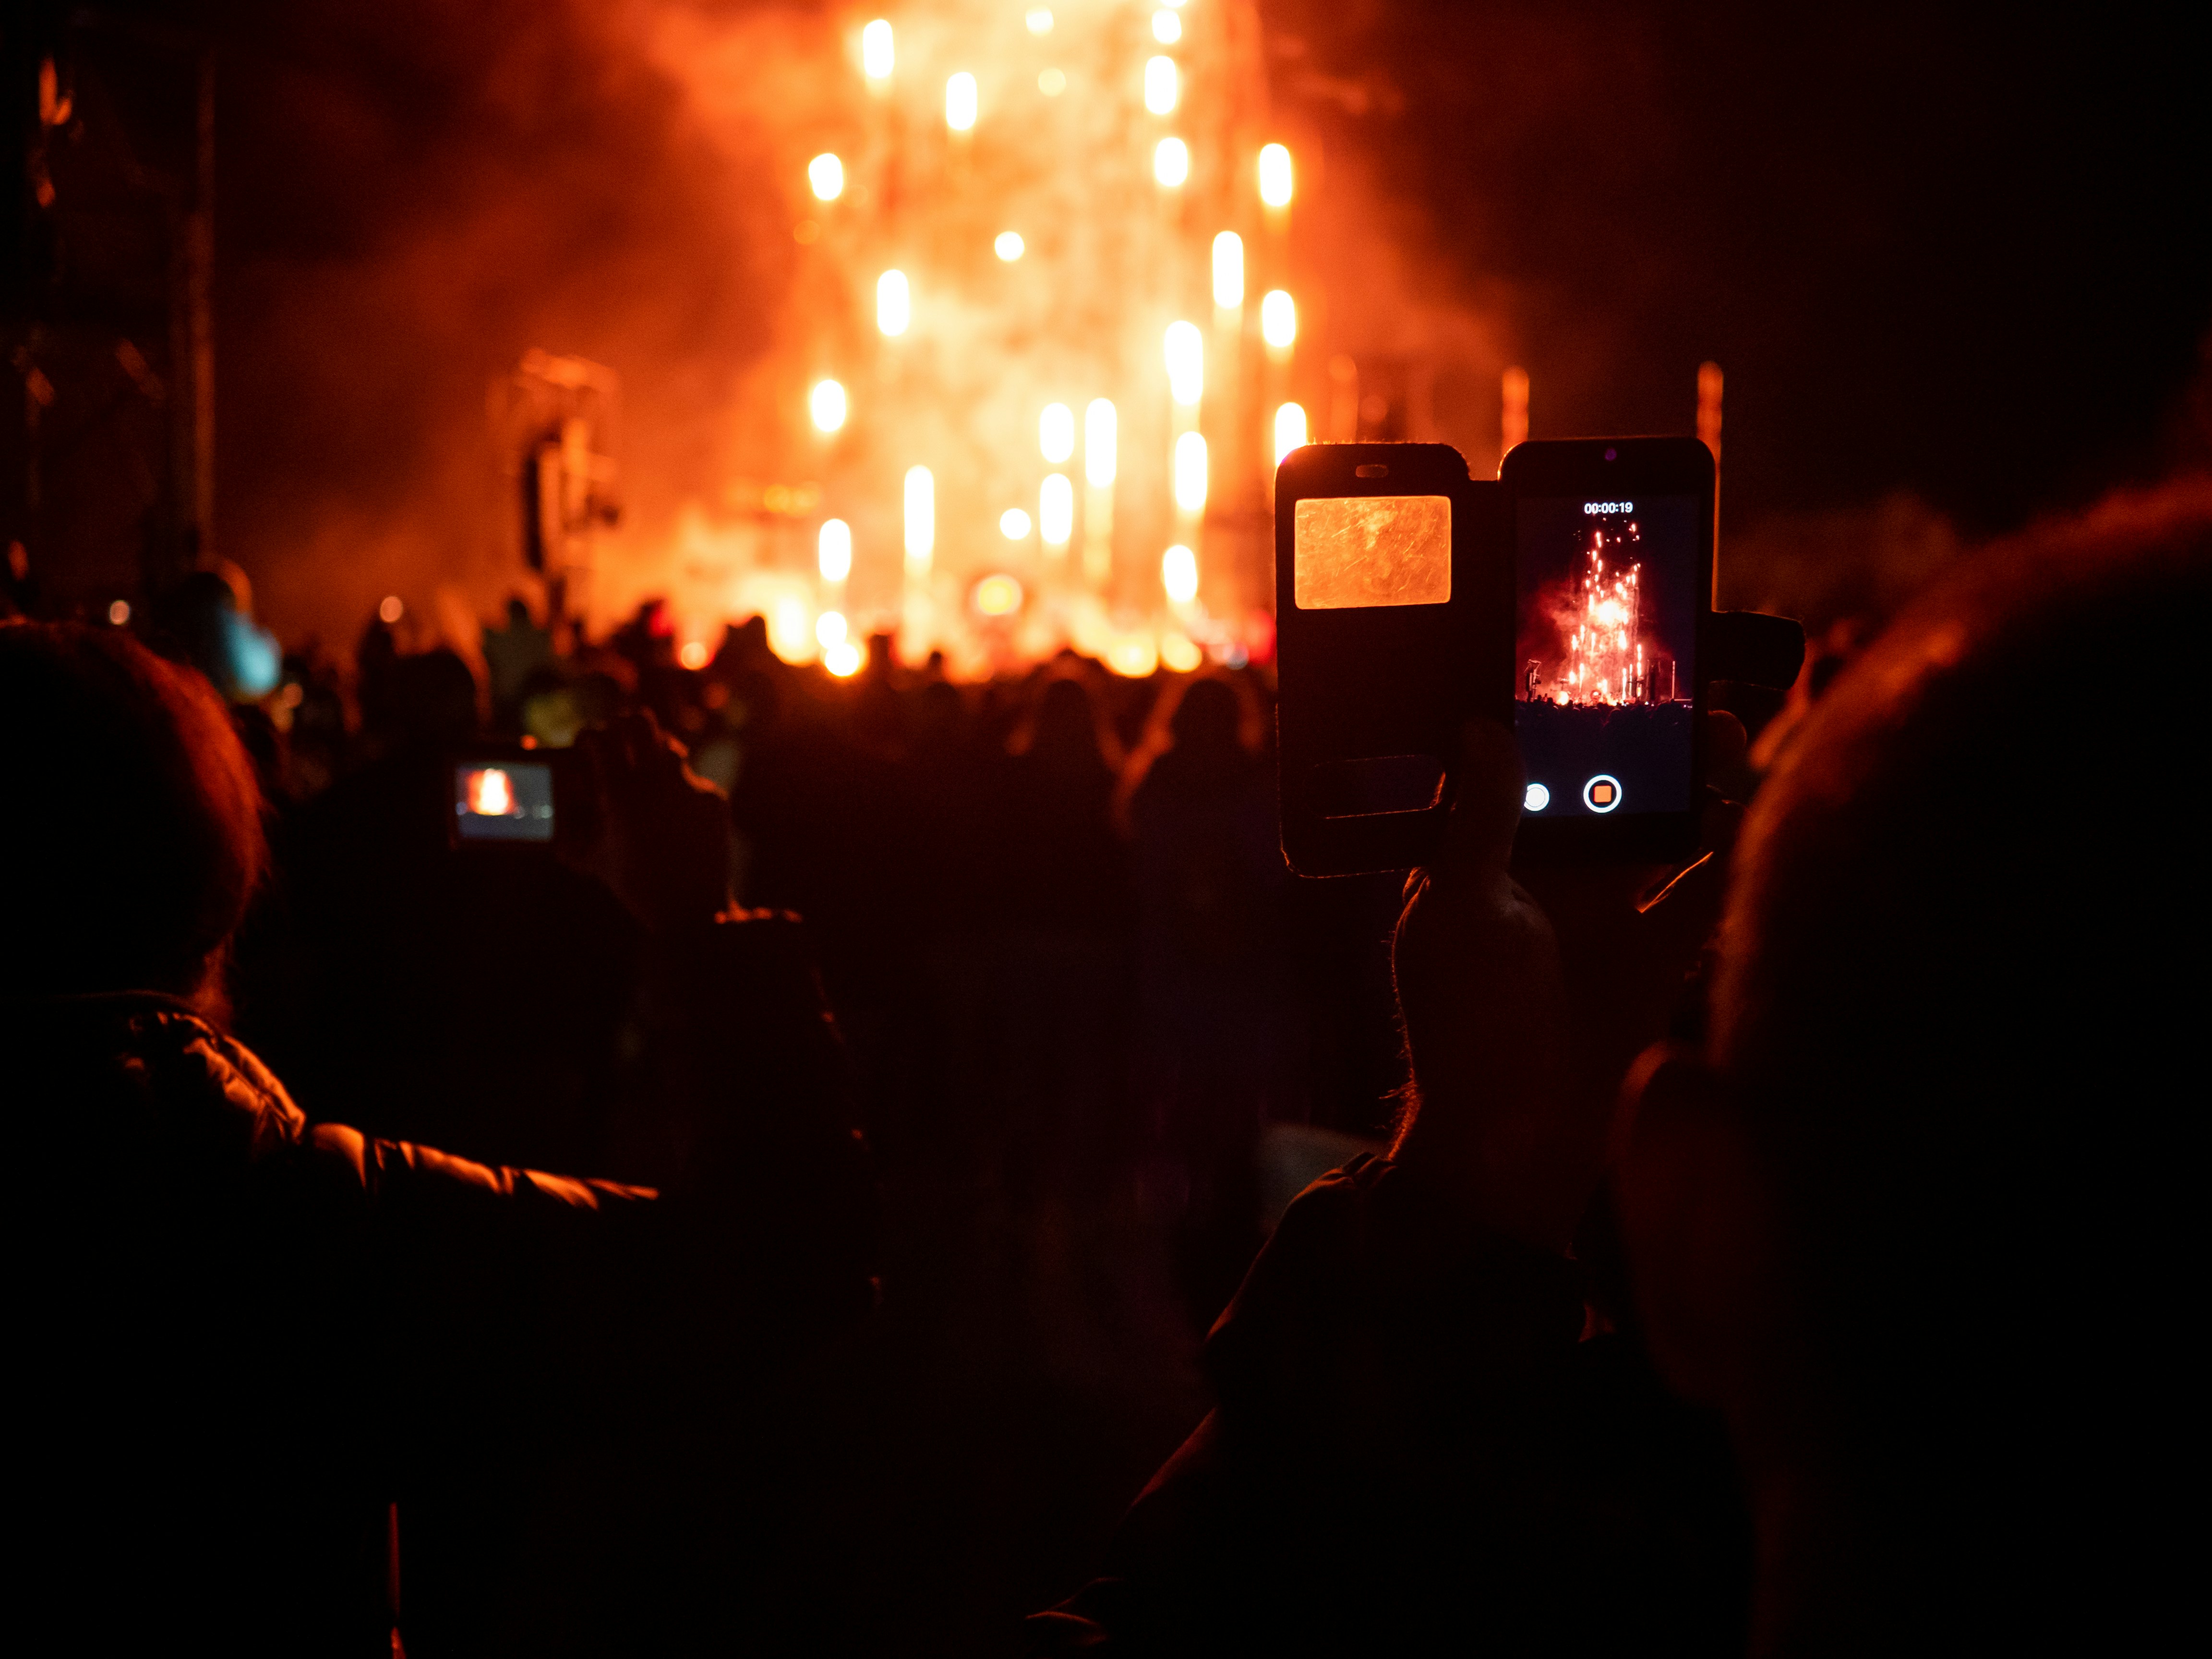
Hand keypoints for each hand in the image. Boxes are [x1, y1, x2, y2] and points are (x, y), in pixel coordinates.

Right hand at [564, 713, 734, 933]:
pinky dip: (677, 791)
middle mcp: (657, 784)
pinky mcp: (713, 798)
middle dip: (622, 726)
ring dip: (653, 755)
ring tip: (646, 775)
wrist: (690, 910)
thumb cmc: (634, 886)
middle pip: (638, 722)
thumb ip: (568, 830)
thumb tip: (553, 807)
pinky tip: (673, 815)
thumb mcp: (591, 859)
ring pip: (669, 746)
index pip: (598, 737)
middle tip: (617, 741)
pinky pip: (690, 780)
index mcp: (621, 795)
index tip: (585, 744)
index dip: (587, 735)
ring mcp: (690, 788)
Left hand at [1391, 715, 1744, 1251]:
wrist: (1513, 1143)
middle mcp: (1551, 879)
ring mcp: (1609, 915)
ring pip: (1664, 828)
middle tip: (1683, 689)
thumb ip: (1479, 821)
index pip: (1526, 771)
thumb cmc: (1466, 1027)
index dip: (1561, 721)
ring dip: (1694, 783)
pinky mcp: (1661, 955)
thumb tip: (1482, 728)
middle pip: (1606, 790)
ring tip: (1719, 733)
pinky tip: (1747, 809)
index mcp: (1489, 860)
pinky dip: (1729, 852)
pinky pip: (1704, 890)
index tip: (1599, 667)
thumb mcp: (1458, 910)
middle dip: (1644, 741)